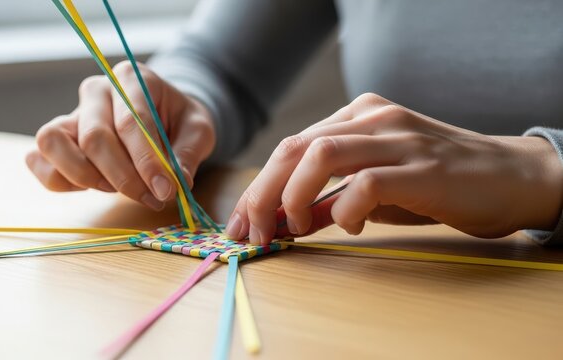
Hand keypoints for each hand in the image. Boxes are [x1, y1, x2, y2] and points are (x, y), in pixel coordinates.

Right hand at [26, 61, 214, 209]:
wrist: (164, 116)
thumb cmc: (179, 120)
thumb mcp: (198, 130)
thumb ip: (188, 155)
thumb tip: (177, 183)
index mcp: (131, 78)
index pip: (131, 122)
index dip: (146, 161)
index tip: (165, 191)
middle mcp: (96, 91)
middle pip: (94, 138)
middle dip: (124, 178)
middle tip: (152, 199)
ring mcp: (72, 113)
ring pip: (54, 142)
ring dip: (86, 177)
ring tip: (118, 190)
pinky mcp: (58, 137)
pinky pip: (40, 160)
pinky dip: (60, 180)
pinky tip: (93, 187)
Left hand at [227, 93, 562, 243]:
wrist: (511, 176)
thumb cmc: (438, 183)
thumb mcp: (377, 188)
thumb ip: (333, 198)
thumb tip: (287, 222)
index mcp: (357, 116)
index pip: (291, 146)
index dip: (259, 186)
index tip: (243, 222)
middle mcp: (372, 118)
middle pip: (295, 147)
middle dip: (261, 193)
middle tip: (252, 232)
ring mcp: (397, 138)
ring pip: (320, 154)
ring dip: (292, 197)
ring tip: (292, 228)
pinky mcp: (421, 167)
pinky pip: (365, 184)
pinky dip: (346, 209)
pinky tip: (352, 227)